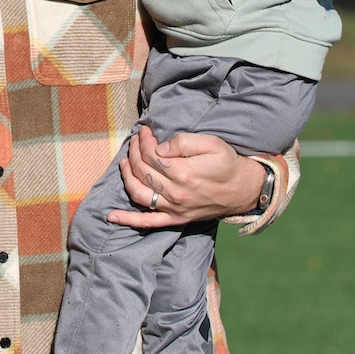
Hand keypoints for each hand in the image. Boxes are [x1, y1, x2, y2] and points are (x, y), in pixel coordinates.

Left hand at [106, 127, 265, 227]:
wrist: (243, 190)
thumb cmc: (227, 163)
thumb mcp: (212, 143)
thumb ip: (184, 142)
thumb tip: (160, 148)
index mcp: (185, 174)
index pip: (152, 155)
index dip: (144, 141)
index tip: (144, 131)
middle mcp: (177, 194)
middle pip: (142, 171)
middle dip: (134, 152)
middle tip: (135, 141)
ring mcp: (174, 209)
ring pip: (138, 193)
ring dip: (126, 176)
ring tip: (125, 162)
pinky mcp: (175, 219)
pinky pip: (147, 222)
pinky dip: (128, 220)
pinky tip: (111, 216)